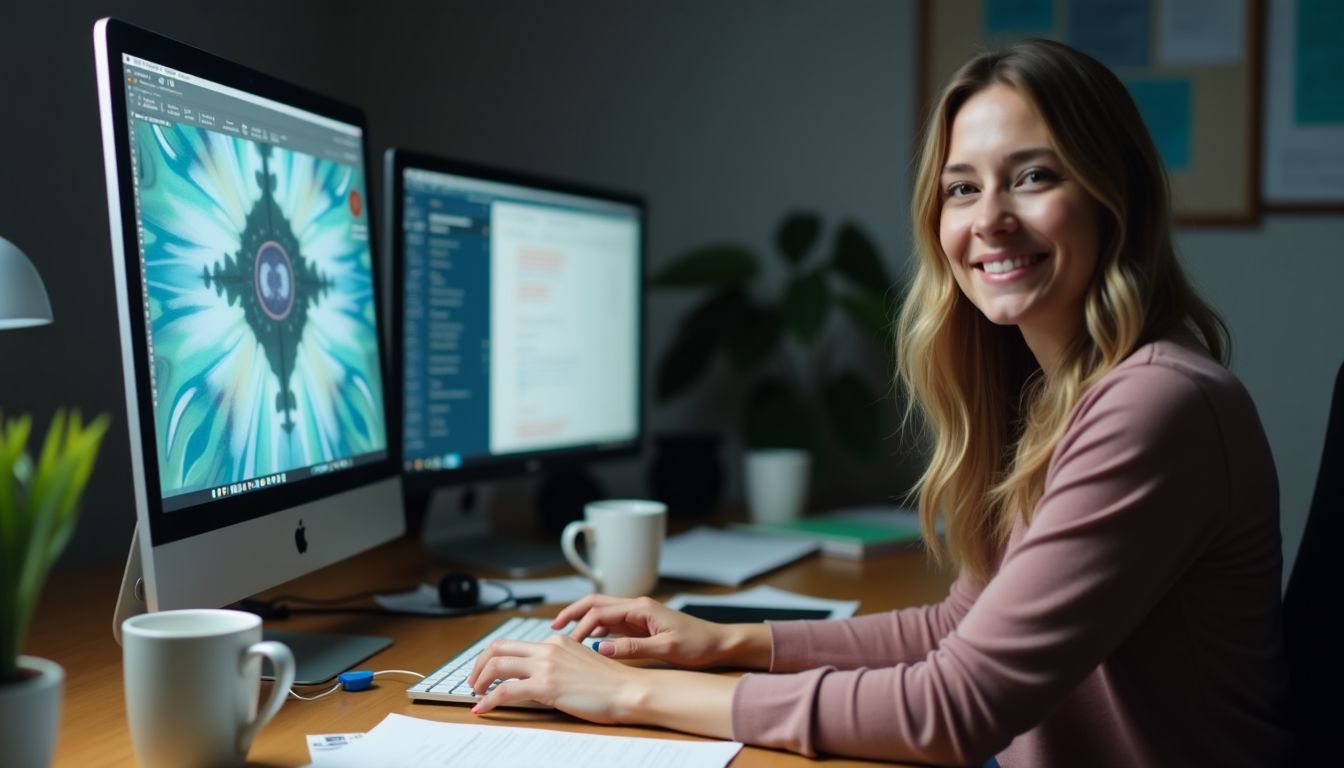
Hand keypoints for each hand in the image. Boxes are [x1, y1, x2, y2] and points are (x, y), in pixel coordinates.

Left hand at [466, 633, 737, 738]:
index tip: (488, 671)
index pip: (515, 643)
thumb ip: (562, 664)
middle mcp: (548, 648)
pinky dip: (489, 700)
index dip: (495, 657)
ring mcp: (546, 665)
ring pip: (498, 665)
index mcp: (558, 641)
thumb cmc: (613, 684)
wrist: (629, 690)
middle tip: (475, 682)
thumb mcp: (583, 664)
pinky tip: (483, 709)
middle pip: (499, 648)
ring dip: (480, 680)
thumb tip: (544, 676)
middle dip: (480, 665)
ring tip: (476, 694)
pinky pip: (506, 691)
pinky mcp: (545, 685)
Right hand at [553, 594, 771, 669]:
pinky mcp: (641, 627)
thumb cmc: (698, 644)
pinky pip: (612, 626)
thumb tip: (602, 649)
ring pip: (602, 614)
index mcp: (641, 608)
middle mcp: (637, 608)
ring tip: (564, 637)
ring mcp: (638, 617)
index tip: (569, 643)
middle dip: (573, 613)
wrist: (719, 643)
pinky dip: (596, 631)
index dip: (581, 625)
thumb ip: (633, 649)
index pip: (600, 611)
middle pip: (596, 604)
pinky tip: (588, 644)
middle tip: (553, 628)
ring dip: (583, 622)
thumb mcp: (666, 649)